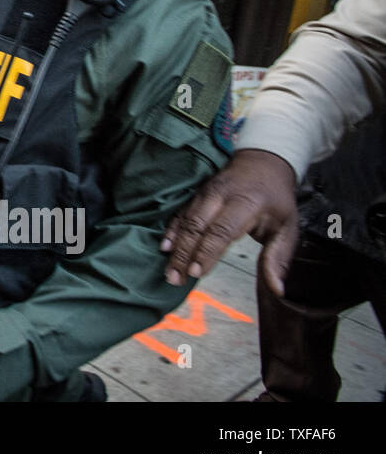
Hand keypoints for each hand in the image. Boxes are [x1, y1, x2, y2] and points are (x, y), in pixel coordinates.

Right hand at [162, 148, 299, 295]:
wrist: (262, 162)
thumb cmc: (275, 199)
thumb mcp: (288, 227)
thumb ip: (279, 258)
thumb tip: (277, 290)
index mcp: (246, 203)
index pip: (222, 230)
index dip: (206, 252)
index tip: (196, 274)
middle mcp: (221, 195)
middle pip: (196, 226)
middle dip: (183, 254)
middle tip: (175, 279)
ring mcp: (205, 193)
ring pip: (185, 220)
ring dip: (175, 247)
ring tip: (168, 271)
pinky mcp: (196, 194)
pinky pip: (179, 212)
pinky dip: (170, 230)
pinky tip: (164, 247)